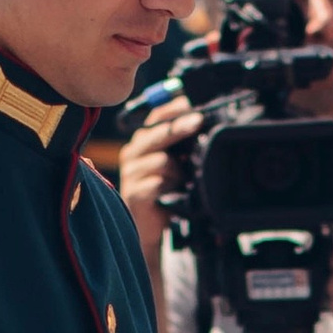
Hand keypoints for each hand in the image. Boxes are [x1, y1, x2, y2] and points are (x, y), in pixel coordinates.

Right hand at [115, 97, 200, 255]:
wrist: (149, 227)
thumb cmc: (163, 194)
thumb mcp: (174, 166)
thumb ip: (181, 146)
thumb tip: (201, 123)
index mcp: (143, 143)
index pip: (156, 117)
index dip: (174, 110)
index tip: (191, 105)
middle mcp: (133, 154)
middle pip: (157, 133)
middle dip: (180, 126)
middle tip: (198, 121)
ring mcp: (131, 173)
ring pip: (161, 160)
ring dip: (177, 171)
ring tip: (181, 182)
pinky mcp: (133, 193)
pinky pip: (157, 182)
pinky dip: (169, 187)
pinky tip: (172, 193)